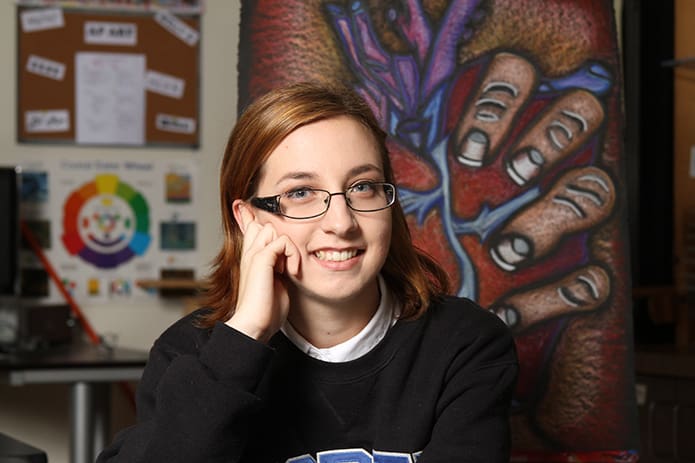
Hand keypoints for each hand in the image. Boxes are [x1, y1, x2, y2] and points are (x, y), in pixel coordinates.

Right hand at [226, 204, 299, 342]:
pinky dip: (292, 255)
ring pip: (271, 228)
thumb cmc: (266, 310)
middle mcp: (249, 253)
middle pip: (264, 224)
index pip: (253, 228)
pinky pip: (282, 241)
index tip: (276, 237)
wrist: (253, 325)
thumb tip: (290, 262)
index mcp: (251, 258)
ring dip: (286, 246)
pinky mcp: (260, 259)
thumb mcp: (276, 283)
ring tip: (286, 269)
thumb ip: (279, 268)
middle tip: (285, 265)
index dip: (263, 226)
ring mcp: (253, 254)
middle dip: (280, 240)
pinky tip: (290, 272)